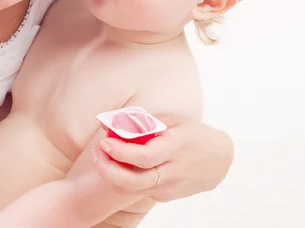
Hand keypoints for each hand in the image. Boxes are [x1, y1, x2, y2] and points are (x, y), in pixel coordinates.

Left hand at [93, 117, 233, 201]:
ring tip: (100, 158)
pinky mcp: (167, 195)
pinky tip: (118, 165)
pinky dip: (125, 180)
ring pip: (135, 189)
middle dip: (109, 170)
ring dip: (113, 176)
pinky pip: (142, 190)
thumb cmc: (193, 133)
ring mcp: (170, 187)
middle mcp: (173, 171)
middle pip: (135, 180)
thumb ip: (142, 122)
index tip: (104, 141)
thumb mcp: (172, 120)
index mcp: (175, 148)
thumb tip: (111, 120)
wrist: (219, 159)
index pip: (143, 156)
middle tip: (96, 153)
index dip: (120, 151)